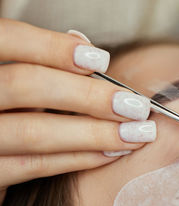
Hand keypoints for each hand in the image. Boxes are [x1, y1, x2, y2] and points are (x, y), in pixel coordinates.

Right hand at [0, 19, 155, 193]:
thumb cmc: (5, 109)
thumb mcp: (11, 79)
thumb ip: (37, 62)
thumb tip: (82, 40)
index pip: (7, 39)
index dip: (53, 47)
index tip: (102, 60)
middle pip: (24, 85)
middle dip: (87, 95)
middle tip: (137, 107)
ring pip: (33, 131)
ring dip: (95, 133)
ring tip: (138, 133)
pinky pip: (33, 167)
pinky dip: (78, 158)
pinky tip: (112, 153)